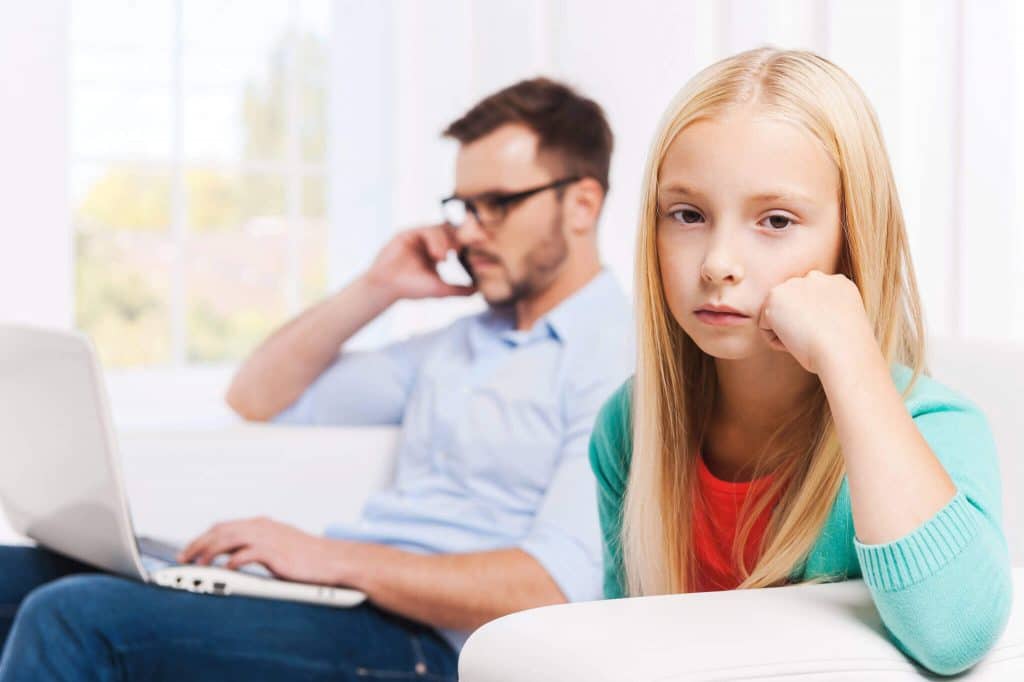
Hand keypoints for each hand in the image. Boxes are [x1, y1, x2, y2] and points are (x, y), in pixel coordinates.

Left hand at [178, 517, 343, 584]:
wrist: (332, 560)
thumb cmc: (309, 557)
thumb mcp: (280, 545)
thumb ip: (259, 546)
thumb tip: (237, 555)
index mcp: (262, 524)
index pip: (224, 526)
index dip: (203, 537)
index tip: (190, 549)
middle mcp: (261, 527)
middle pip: (220, 530)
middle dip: (198, 543)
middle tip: (183, 557)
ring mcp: (267, 538)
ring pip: (227, 539)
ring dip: (208, 552)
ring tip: (197, 564)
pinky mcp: (274, 552)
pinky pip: (245, 554)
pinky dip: (231, 561)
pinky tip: (223, 570)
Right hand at [364, 223, 476, 301]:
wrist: (388, 287)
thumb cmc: (412, 288)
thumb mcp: (441, 290)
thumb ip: (461, 290)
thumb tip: (480, 290)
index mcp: (438, 252)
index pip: (458, 240)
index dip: (470, 240)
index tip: (482, 245)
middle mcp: (430, 241)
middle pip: (452, 229)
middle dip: (461, 236)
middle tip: (463, 250)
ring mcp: (419, 236)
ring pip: (441, 229)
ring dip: (446, 242)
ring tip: (444, 259)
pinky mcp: (409, 232)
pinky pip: (427, 229)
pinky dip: (435, 240)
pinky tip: (436, 255)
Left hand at [757, 270, 877, 374]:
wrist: (843, 352)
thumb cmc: (847, 351)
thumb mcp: (843, 324)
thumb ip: (826, 314)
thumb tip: (807, 321)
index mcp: (838, 283)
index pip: (812, 302)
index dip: (814, 324)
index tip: (825, 337)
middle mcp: (815, 278)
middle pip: (793, 305)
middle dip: (797, 324)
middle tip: (815, 341)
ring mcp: (793, 285)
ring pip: (778, 315)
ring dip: (787, 332)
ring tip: (807, 342)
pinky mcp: (774, 298)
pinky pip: (765, 327)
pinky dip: (777, 341)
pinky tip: (796, 344)